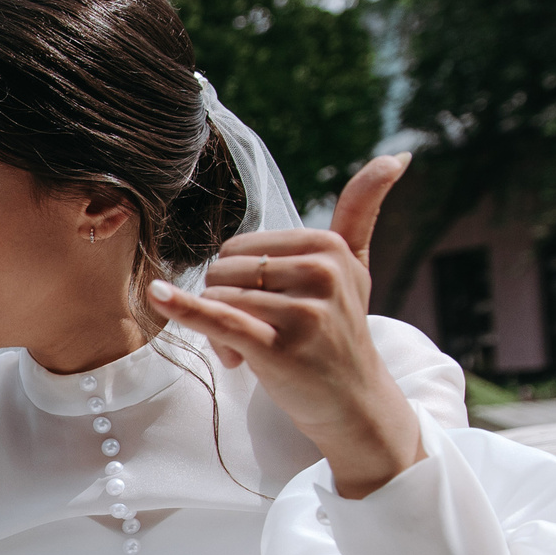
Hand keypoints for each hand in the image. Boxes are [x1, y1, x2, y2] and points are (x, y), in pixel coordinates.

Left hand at [144, 152, 421, 497]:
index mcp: (328, 246)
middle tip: (258, 334)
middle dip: (226, 304)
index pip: (239, 248)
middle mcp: (320, 272)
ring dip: (220, 333)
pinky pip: (219, 320)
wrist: (353, 400)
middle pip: (223, 270)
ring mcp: (302, 311)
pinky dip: (184, 308)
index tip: (269, 307)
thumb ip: (362, 209)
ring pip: (218, 299)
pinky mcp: (280, 347)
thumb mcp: (356, 265)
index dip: (239, 281)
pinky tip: (158, 295)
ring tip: (253, 352)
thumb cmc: (341, 328)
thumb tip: (397, 154)